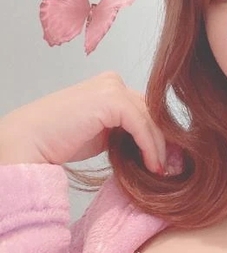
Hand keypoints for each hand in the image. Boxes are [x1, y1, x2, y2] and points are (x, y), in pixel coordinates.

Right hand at [0, 71, 180, 173]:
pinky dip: (151, 146)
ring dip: (160, 147)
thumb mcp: (101, 134)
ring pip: (151, 119)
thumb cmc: (59, 141)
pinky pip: (143, 125)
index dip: (158, 134)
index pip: (146, 109)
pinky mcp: (111, 100)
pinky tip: (152, 165)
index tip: (165, 160)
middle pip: (152, 112)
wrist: (30, 142)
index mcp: (109, 86)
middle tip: (170, 166)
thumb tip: (152, 146)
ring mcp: (112, 87)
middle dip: (164, 140)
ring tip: (161, 170)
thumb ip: (124, 132)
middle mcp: (113, 82)